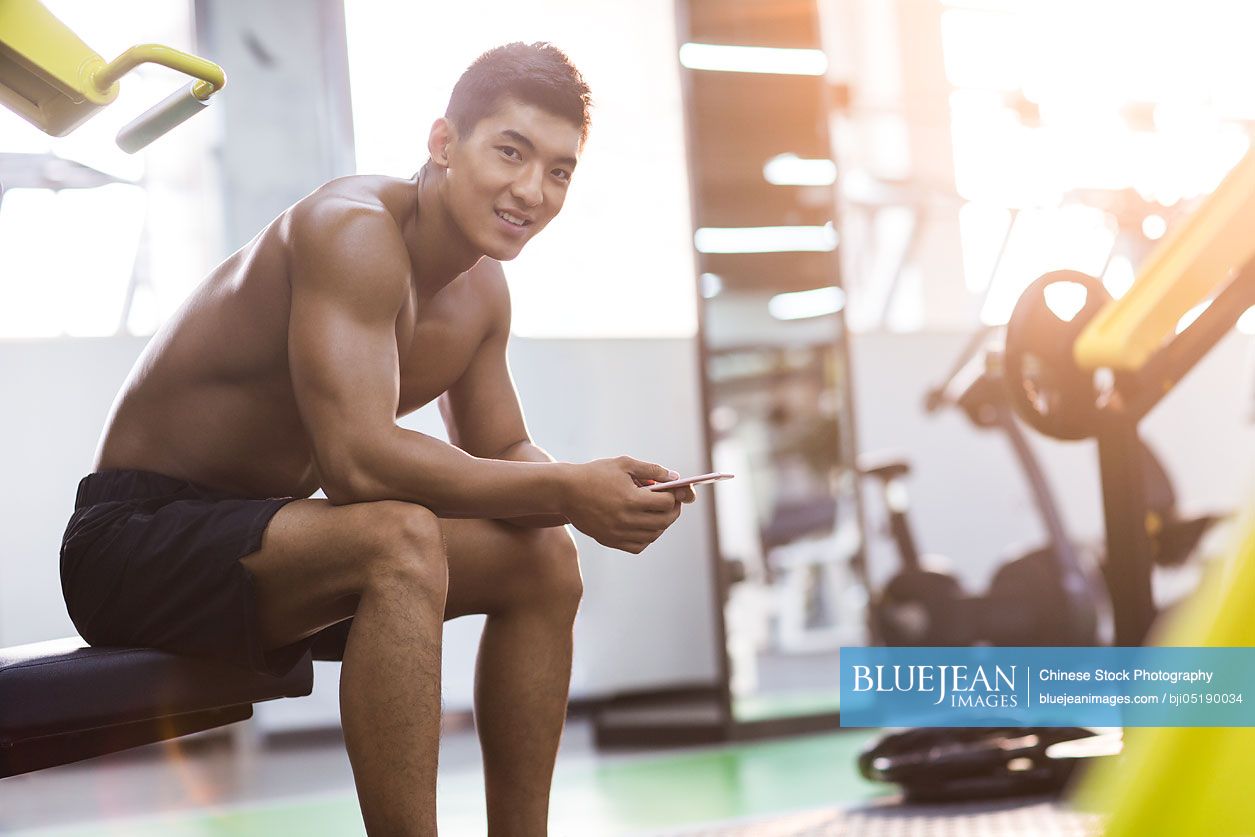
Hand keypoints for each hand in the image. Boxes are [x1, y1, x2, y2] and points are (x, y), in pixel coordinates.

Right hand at [563, 456, 687, 553]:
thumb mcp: (624, 464)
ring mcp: (617, 533)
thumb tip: (675, 477)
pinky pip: (638, 546)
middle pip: (663, 521)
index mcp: (631, 499)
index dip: (674, 496)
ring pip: (653, 535)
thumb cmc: (595, 474)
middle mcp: (626, 519)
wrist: (565, 491)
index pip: (667, 503)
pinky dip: (646, 537)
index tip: (673, 491)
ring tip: (657, 512)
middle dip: (672, 511)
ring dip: (661, 524)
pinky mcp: (610, 540)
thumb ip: (652, 470)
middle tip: (672, 502)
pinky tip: (644, 525)